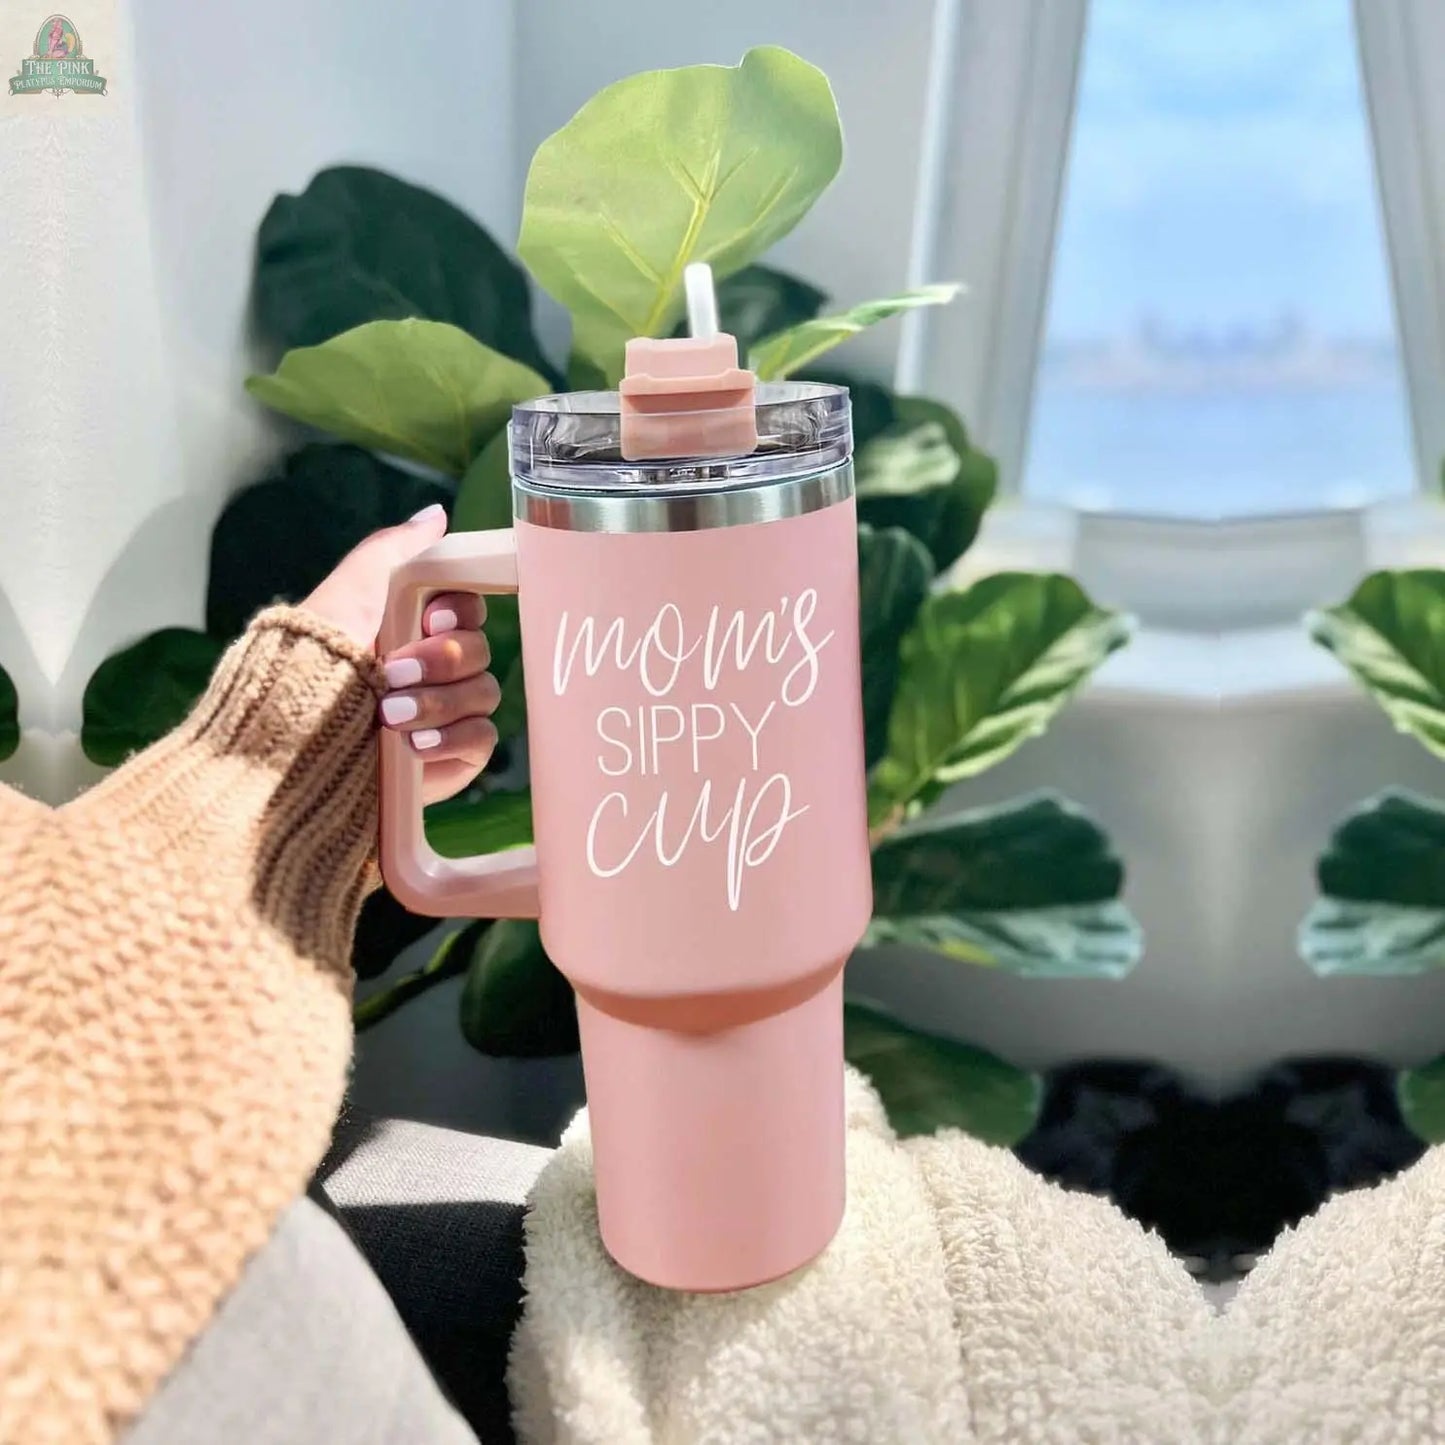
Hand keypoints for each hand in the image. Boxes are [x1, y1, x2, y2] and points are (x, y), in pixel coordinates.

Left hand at [303, 504, 499, 803]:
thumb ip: (396, 549)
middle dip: (440, 661)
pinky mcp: (452, 756)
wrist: (292, 740)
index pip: (468, 607)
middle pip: (480, 649)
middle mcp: (433, 668)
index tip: (430, 620)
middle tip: (393, 673)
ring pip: (483, 693)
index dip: (459, 612)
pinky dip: (453, 738)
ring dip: (437, 702)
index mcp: (413, 626)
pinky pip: (481, 739)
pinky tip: (416, 745)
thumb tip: (437, 514)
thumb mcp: (351, 590)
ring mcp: (446, 713)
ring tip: (389, 716)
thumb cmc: (315, 659)